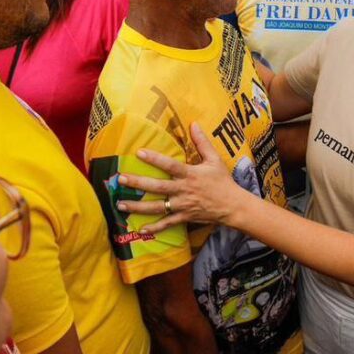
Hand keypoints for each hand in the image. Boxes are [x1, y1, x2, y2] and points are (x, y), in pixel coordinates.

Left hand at [116, 122, 250, 234]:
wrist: (233, 205)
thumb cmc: (223, 181)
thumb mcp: (214, 159)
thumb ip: (202, 142)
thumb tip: (193, 124)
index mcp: (190, 174)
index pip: (170, 165)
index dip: (154, 159)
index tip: (139, 153)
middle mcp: (183, 190)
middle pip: (157, 187)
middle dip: (138, 184)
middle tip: (121, 180)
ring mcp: (183, 206)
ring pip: (157, 207)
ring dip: (138, 206)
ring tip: (120, 204)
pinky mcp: (184, 217)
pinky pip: (167, 224)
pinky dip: (154, 228)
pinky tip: (140, 230)